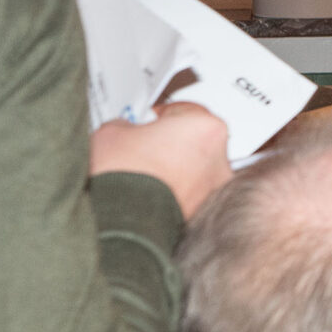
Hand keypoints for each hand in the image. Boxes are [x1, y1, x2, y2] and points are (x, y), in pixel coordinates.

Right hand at [89, 101, 231, 219]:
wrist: (119, 221)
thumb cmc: (122, 177)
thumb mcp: (112, 131)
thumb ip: (128, 123)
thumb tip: (127, 130)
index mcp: (207, 127)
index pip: (184, 110)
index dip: (161, 115)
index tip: (149, 120)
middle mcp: (219, 156)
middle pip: (193, 140)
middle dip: (169, 142)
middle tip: (142, 146)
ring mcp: (214, 187)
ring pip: (193, 168)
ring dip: (172, 167)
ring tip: (142, 172)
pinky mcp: (203, 211)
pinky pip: (188, 192)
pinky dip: (172, 190)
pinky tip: (148, 191)